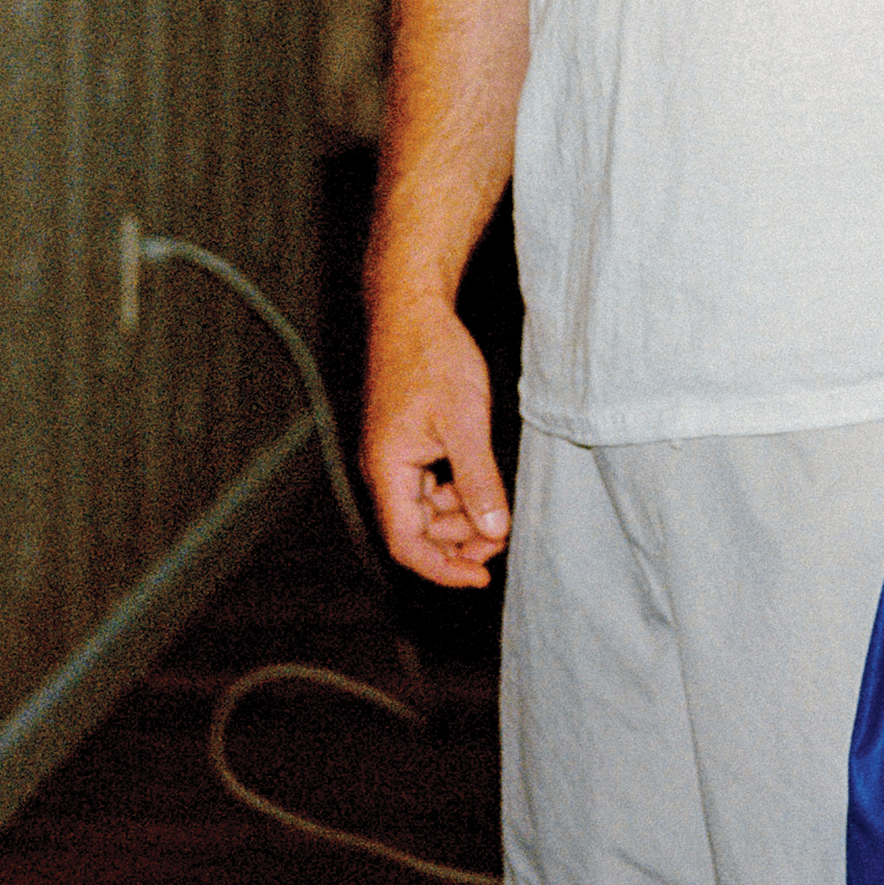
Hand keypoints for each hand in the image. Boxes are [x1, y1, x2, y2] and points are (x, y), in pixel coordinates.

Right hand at [363, 300, 510, 586]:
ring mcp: (391, 455)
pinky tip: (480, 481)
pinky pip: (426, 484)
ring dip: (458, 517)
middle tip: (501, 535)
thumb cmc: (434, 357)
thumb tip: (494, 531)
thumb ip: (478, 480)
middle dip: (458, 542)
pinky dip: (453, 492)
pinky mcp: (403, 441)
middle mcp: (382, 469)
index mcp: (387, 471)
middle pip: (416, 530)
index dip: (443, 569)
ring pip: (423, 508)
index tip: (482, 576)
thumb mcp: (465, 422)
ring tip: (495, 509)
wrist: (411, 307)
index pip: (407, 544)